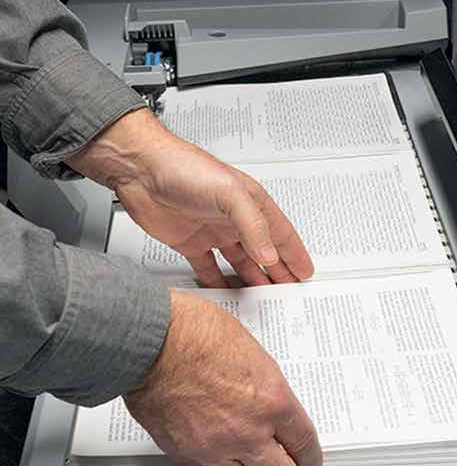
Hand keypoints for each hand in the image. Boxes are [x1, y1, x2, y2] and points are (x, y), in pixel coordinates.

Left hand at [69, 108, 313, 286]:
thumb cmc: (183, 167)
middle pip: (262, 252)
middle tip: (289, 293)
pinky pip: (209, 269)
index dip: (294, 253)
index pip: (280, 233)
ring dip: (251, 281)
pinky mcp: (189, 243)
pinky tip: (226, 294)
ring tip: (263, 299)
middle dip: (278, 272)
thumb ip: (253, 226)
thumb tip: (269, 255)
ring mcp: (212, 231)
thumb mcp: (229, 193)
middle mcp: (233, 218)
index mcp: (250, 202)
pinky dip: (218, 283)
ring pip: (239, 263)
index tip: (306, 272)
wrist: (140, 170)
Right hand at [124, 290, 322, 465]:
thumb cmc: (194, 332)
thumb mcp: (251, 351)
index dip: (309, 458)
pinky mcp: (184, 452)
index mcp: (272, 401)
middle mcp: (248, 432)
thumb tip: (269, 402)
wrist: (151, 338)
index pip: (305, 445)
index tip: (307, 459)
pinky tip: (214, 456)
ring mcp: (214, 447)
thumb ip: (264, 386)